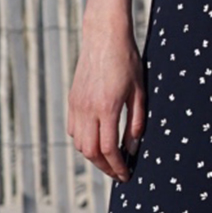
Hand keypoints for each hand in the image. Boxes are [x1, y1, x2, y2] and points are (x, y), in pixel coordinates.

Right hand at [67, 24, 144, 180]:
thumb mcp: (139, 91)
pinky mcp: (72, 100)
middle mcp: (88, 109)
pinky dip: (83, 141)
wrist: (104, 36)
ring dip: (93, 156)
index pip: (109, 149)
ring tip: (109, 160)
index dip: (118, 167)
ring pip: (80, 144)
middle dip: (105, 167)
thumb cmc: (127, 61)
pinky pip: (74, 130)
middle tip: (118, 173)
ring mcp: (77, 105)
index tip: (126, 175)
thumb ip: (136, 121)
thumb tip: (132, 147)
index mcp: (107, 108)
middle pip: (91, 152)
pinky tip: (96, 141)